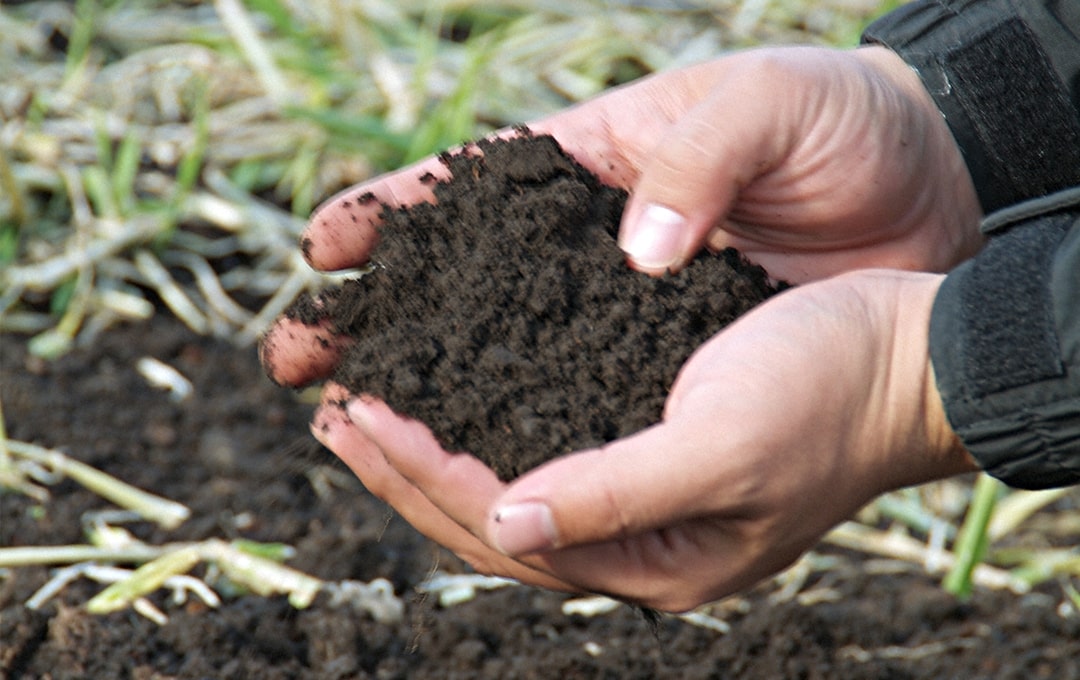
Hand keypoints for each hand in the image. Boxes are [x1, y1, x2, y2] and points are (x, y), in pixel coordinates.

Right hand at [262, 44, 982, 387]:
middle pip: (461, 287)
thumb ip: (701, 162)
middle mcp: (589, 244)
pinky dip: (520, 427)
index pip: (469, 191)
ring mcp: (619, 310)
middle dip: (377, 322)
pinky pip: (576, 399)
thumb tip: (640, 256)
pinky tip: (470, 455)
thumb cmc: (847, 125)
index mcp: (593, 163)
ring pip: (501, 355)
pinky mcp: (661, 360)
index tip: (322, 252)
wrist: (930, 185)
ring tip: (352, 418)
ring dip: (426, 389)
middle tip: (297, 359)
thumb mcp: (770, 106)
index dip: (391, 218)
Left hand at [309, 270, 977, 610]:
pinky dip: (487, 418)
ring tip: (369, 406)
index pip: (505, 531)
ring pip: (511, 484)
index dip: (422, 474)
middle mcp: (638, 539)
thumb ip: (618, 493)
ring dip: (436, 449)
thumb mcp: (725, 447)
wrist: (908, 354)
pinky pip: (545, 441)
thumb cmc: (830, 395)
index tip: (357, 414)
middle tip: (335, 412)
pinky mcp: (649, 440)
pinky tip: (455, 390)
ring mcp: (643, 493)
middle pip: (493, 519)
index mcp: (654, 561)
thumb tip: (507, 522)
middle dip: (406, 469)